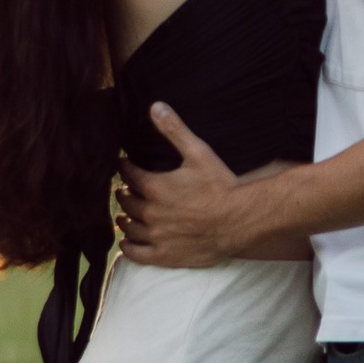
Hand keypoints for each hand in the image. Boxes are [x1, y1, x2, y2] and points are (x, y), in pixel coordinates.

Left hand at [117, 110, 303, 266]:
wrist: (240, 221)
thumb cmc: (221, 186)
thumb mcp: (199, 153)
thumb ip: (174, 130)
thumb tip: (155, 107)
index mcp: (154, 186)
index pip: (127, 174)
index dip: (124, 167)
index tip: (124, 164)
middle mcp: (150, 212)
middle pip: (125, 201)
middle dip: (124, 192)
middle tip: (126, 188)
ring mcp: (156, 236)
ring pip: (128, 226)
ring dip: (124, 217)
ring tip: (125, 213)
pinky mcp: (164, 255)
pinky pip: (136, 254)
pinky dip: (128, 246)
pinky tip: (127, 241)